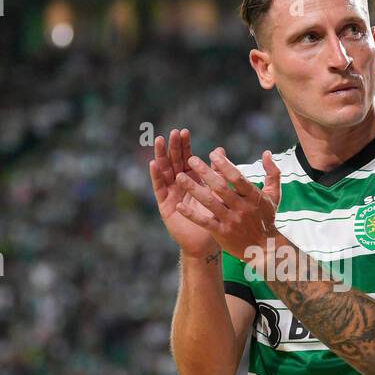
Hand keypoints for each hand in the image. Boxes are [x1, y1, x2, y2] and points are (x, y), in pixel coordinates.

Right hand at [148, 128, 219, 257]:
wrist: (206, 243)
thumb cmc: (213, 217)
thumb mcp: (216, 192)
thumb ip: (216, 172)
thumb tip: (220, 150)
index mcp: (192, 179)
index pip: (186, 158)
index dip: (185, 145)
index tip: (185, 131)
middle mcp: (179, 184)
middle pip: (174, 161)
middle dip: (173, 147)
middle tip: (173, 133)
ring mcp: (171, 193)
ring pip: (165, 171)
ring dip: (162, 156)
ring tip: (160, 141)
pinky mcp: (165, 205)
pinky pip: (160, 189)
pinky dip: (156, 176)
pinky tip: (154, 164)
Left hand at [175, 148, 281, 259]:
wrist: (265, 248)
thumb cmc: (267, 218)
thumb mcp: (274, 195)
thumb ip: (272, 173)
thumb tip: (266, 152)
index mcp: (253, 196)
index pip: (237, 178)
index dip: (225, 165)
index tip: (213, 153)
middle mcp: (242, 208)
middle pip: (221, 188)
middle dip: (205, 172)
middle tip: (191, 159)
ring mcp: (231, 221)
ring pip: (210, 203)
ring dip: (194, 189)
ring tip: (179, 177)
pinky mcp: (222, 233)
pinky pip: (205, 222)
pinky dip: (192, 215)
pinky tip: (179, 206)